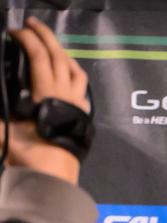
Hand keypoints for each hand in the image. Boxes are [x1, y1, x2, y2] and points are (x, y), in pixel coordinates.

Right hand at [5, 17, 88, 182]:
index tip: (13, 30)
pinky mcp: (83, 117)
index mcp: (47, 93)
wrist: (56, 179)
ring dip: (64, 54)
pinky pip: (82, 89)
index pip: (38, 56)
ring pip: (76, 71)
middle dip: (46, 36)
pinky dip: (73, 75)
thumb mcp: (5, 133)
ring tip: (52, 47)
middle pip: (60, 57)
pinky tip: (67, 78)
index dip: (26, 39)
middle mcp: (67, 95)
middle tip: (33, 23)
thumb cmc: (30, 156)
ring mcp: (78, 105)